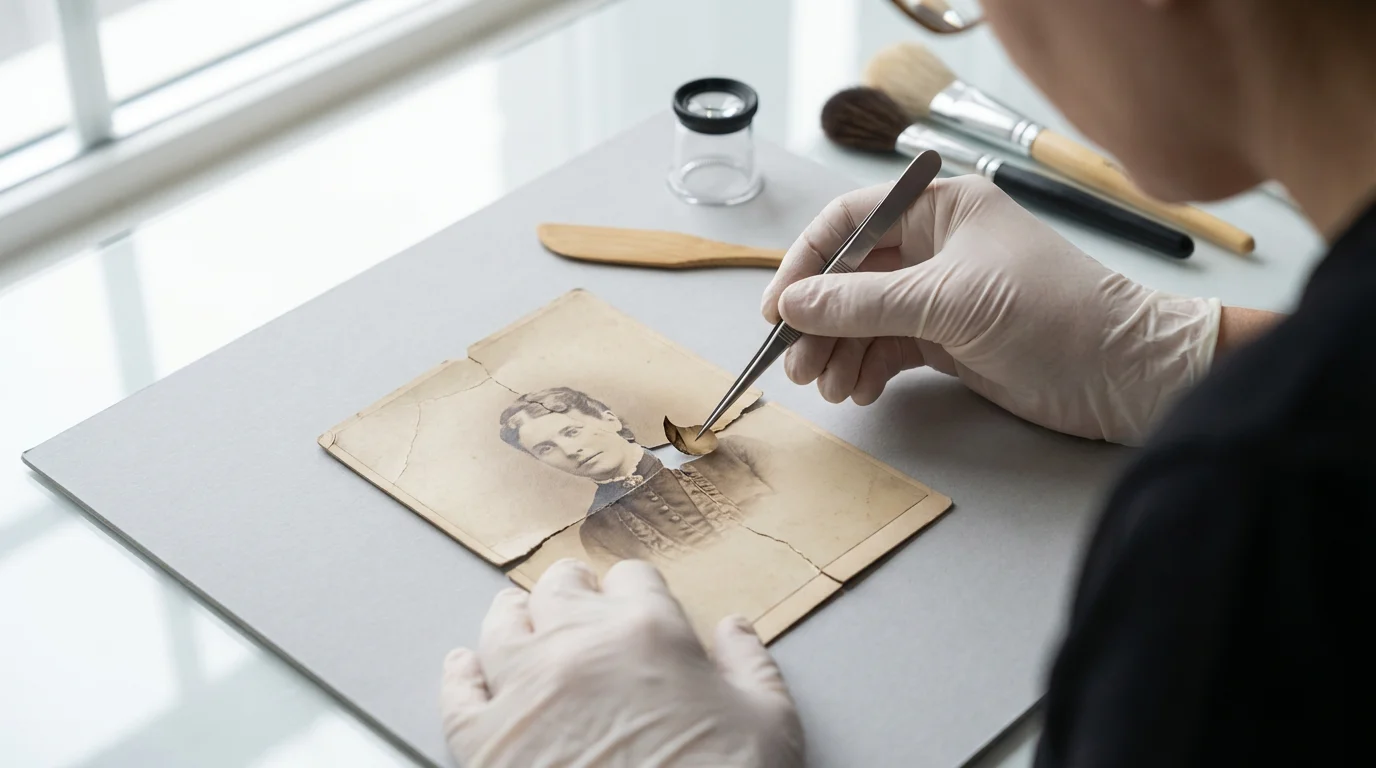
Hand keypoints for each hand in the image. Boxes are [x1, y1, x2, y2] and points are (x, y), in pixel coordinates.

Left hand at [442, 559, 803, 767]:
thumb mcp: (770, 725)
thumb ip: (752, 665)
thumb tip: (737, 630)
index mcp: (648, 631)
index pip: (633, 578)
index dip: (636, 590)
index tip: (636, 603)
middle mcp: (577, 646)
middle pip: (560, 588)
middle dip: (573, 591)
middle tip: (579, 603)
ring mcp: (523, 691)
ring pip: (502, 625)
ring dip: (514, 616)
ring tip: (519, 617)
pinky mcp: (483, 742)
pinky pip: (458, 691)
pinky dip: (461, 674)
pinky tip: (466, 667)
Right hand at [760, 176, 1221, 444]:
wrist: (1123, 374)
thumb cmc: (1051, 313)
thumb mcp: (947, 302)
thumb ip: (862, 304)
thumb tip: (792, 306)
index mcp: (941, 208)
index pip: (850, 222)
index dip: (807, 262)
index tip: (777, 308)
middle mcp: (938, 245)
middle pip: (851, 276)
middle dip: (820, 320)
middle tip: (795, 364)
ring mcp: (943, 295)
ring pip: (866, 318)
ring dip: (839, 352)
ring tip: (828, 388)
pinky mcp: (951, 340)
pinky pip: (889, 348)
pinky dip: (868, 369)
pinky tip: (859, 391)